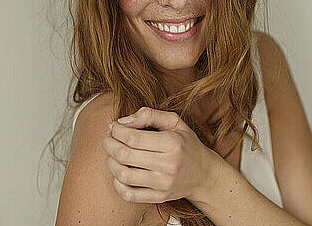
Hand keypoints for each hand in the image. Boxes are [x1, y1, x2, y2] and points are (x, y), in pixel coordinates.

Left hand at [101, 106, 219, 203]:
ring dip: (110, 162)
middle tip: (108, 138)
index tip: (114, 126)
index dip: (117, 131)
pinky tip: (119, 173)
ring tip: (112, 154)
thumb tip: (124, 121)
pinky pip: (129, 194)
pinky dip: (117, 184)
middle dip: (109, 144)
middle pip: (125, 155)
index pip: (133, 138)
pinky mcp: (158, 197)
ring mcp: (163, 184)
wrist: (203, 174)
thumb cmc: (186, 145)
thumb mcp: (175, 122)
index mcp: (172, 143)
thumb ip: (150, 115)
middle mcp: (168, 165)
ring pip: (123, 175)